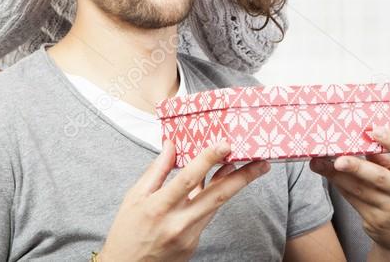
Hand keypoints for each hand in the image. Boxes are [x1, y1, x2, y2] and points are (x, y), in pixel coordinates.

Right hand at [100, 140, 269, 260]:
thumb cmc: (127, 232)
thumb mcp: (134, 198)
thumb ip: (156, 171)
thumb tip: (171, 145)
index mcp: (158, 208)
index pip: (188, 180)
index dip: (208, 160)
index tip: (225, 145)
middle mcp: (177, 224)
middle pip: (216, 196)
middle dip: (243, 178)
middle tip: (262, 163)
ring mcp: (188, 237)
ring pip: (216, 206)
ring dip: (233, 185)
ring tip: (251, 168)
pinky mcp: (194, 244)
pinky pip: (207, 216)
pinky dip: (214, 199)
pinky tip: (220, 183)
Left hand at [310, 128, 389, 258]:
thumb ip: (383, 158)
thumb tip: (360, 137)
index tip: (375, 130)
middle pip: (378, 176)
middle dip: (356, 166)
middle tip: (338, 159)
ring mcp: (389, 208)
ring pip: (358, 189)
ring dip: (336, 175)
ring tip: (319, 162)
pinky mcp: (374, 220)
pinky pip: (352, 199)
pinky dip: (338, 185)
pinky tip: (327, 174)